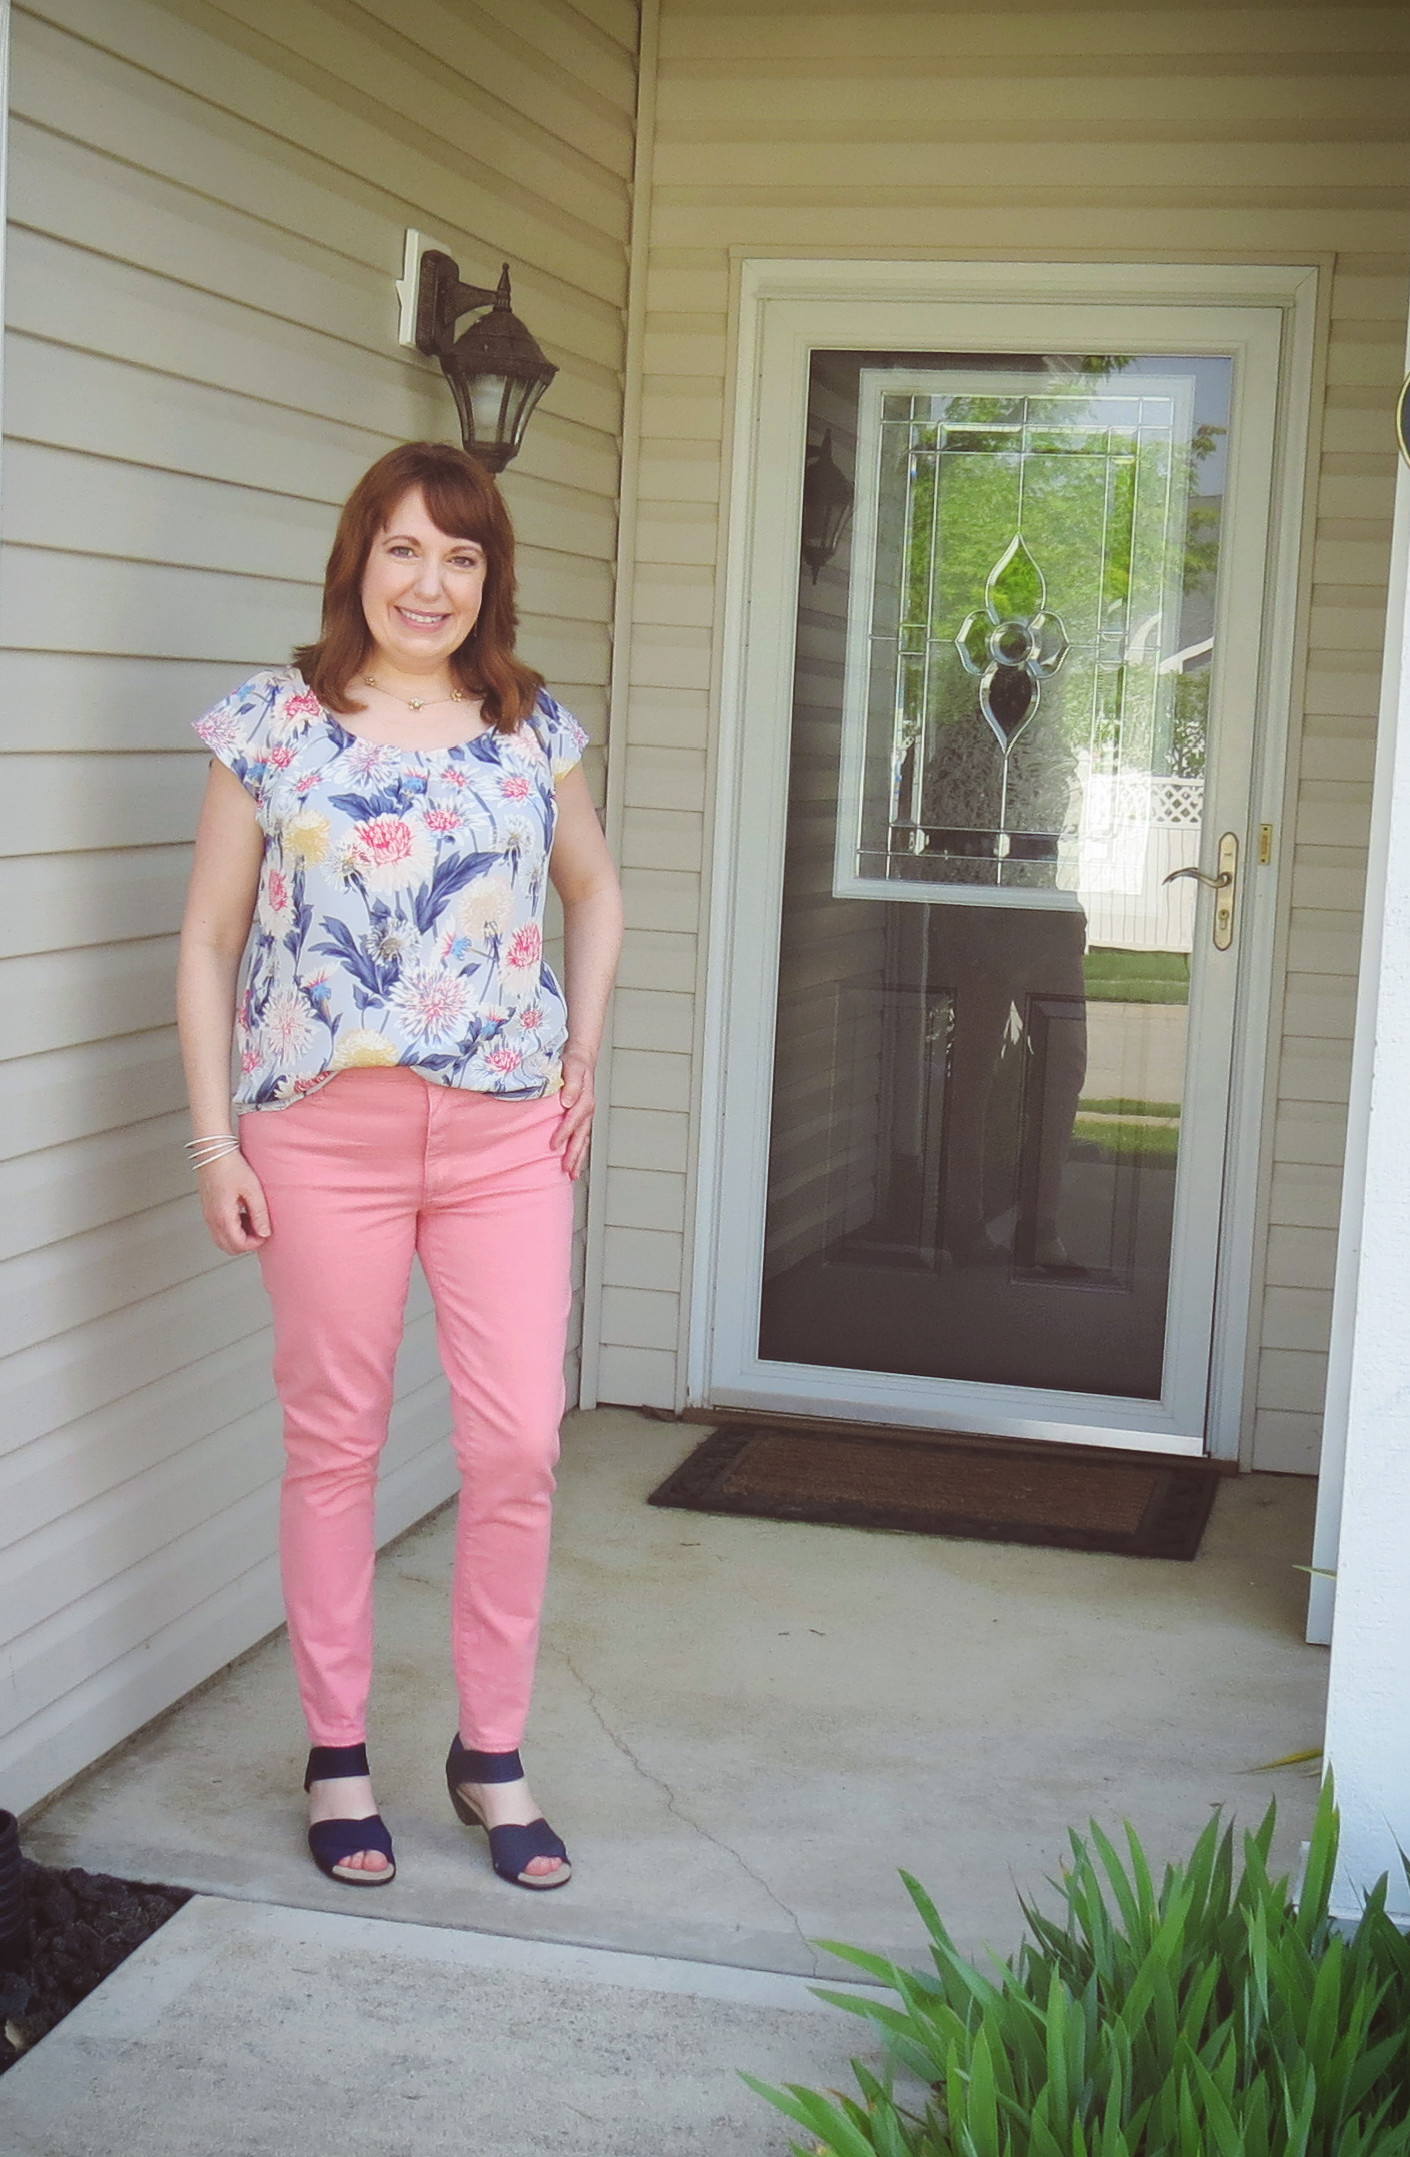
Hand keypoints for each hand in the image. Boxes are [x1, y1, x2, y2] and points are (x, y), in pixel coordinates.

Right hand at [197, 1151, 271, 1253]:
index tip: (265, 1232)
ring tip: (252, 1219)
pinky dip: (232, 1228)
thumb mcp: (252, 1190)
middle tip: (259, 1229)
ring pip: (223, 1240)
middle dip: (246, 1243)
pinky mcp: (208, 1209)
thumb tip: (265, 1233)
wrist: (213, 1151)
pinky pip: (219, 1229)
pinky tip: (243, 1213)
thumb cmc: (231, 1166)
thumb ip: (259, 1214)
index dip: (255, 1243)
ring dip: (239, 1236)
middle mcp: (212, 1219)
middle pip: (228, 1247)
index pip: (238, 1245)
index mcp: (223, 1216)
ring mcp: (208, 1215)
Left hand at [552, 1048, 595, 1179]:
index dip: (564, 1133)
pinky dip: (579, 1151)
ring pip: (583, 1140)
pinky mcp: (583, 1118)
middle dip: (574, 1154)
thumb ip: (572, 1084)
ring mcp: (587, 1116)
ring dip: (578, 1157)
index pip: (574, 1119)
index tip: (553, 1145)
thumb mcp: (573, 1066)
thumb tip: (567, 1101)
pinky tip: (573, 1162)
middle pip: (581, 1136)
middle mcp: (588, 1110)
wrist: (582, 1058)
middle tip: (565, 1169)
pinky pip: (582, 1138)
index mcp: (585, 1099)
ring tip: (571, 1174)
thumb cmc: (575, 1063)